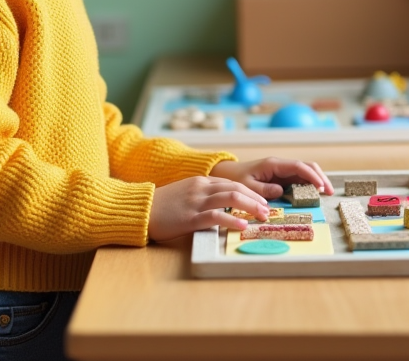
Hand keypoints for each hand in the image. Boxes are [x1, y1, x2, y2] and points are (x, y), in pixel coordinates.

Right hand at [148, 176, 268, 241]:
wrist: (141, 210)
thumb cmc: (162, 205)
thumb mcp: (185, 193)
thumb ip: (203, 195)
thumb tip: (223, 205)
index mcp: (201, 182)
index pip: (232, 183)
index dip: (250, 192)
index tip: (262, 202)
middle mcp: (201, 188)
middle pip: (236, 188)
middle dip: (255, 199)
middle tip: (267, 210)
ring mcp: (196, 202)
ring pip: (231, 199)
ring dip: (250, 207)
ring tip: (262, 216)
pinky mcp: (190, 218)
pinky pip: (216, 217)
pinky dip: (232, 220)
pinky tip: (242, 226)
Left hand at [209, 157, 333, 199]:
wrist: (229, 174)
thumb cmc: (236, 179)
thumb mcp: (247, 186)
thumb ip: (263, 189)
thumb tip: (281, 192)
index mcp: (273, 164)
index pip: (298, 167)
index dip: (311, 176)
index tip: (321, 187)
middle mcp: (280, 166)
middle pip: (306, 167)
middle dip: (320, 177)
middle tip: (330, 192)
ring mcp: (282, 171)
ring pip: (305, 172)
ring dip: (317, 181)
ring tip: (327, 193)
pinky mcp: (282, 178)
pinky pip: (299, 179)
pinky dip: (309, 185)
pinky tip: (315, 194)